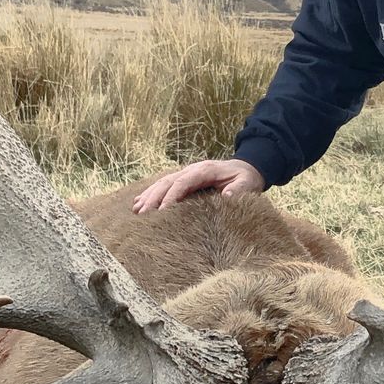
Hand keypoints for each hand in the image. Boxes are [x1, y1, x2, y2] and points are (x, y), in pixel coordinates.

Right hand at [131, 158, 265, 213]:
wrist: (245, 169)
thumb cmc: (246, 178)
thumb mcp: (247, 183)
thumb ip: (238, 189)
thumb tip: (227, 195)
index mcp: (205, 170)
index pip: (184, 182)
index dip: (172, 196)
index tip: (162, 211)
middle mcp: (191, 170)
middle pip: (168, 182)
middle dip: (154, 197)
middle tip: (142, 214)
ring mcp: (186, 174)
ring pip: (162, 184)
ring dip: (148, 196)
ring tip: (136, 211)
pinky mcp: (183, 181)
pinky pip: (163, 187)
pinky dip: (150, 194)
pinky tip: (138, 204)